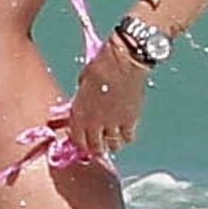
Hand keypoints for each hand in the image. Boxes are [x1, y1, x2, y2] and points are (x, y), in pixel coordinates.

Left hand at [67, 32, 150, 155]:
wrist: (123, 61)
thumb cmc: (100, 66)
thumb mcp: (83, 83)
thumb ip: (82, 100)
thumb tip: (83, 106)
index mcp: (79, 114)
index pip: (77, 139)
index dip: (80, 142)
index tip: (82, 140)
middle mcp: (94, 124)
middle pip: (95, 147)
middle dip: (96, 147)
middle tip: (98, 144)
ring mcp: (113, 124)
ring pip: (113, 146)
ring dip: (111, 143)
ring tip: (112, 138)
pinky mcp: (130, 121)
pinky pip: (128, 138)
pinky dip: (126, 136)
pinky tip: (125, 130)